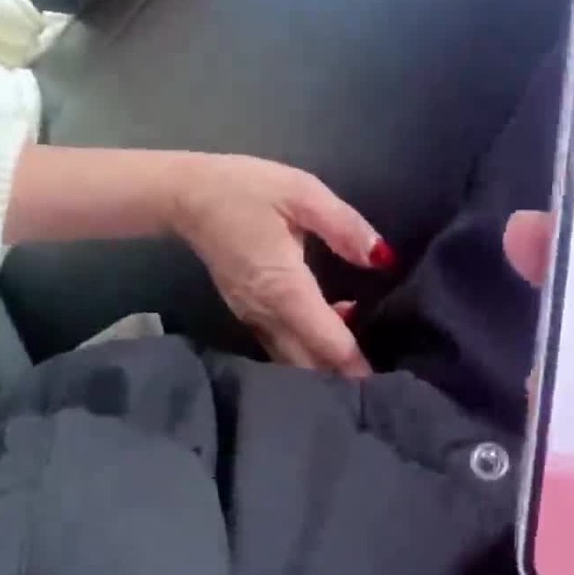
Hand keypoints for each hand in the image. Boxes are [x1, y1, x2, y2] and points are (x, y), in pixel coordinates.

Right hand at [168, 154, 393, 373]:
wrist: (184, 196)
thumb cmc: (245, 189)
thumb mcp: (302, 192)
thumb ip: (344, 227)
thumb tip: (382, 258)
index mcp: (285, 287)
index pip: (327, 342)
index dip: (357, 365)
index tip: (388, 385)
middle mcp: (268, 314)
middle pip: (309, 364)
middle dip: (344, 378)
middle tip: (384, 384)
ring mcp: (252, 318)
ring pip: (293, 360)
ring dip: (325, 367)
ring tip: (364, 361)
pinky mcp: (246, 314)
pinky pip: (281, 346)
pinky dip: (308, 350)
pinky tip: (335, 325)